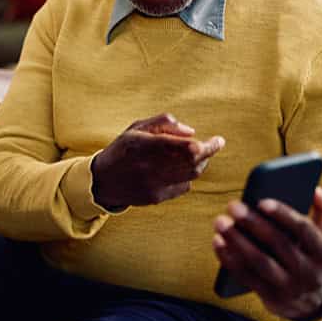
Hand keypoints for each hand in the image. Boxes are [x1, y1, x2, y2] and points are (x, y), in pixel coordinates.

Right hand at [90, 113, 224, 207]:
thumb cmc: (122, 149)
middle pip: (193, 162)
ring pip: (191, 175)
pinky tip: (179, 170)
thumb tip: (191, 131)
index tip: (218, 140)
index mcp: (143, 144)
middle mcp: (149, 165)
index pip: (184, 147)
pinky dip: (187, 177)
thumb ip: (163, 123)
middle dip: (208, 152)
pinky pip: (183, 187)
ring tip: (198, 155)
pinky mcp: (156, 197)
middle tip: (213, 145)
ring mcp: (153, 184)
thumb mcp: (136, 128)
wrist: (103, 180)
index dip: (207, 145)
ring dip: (200, 164)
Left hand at [212, 187, 321, 320]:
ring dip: (237, 241)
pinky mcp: (271, 298)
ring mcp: (290, 288)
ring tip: (220, 221)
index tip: (261, 200)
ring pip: (260, 262)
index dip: (284, 215)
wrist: (316, 304)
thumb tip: (317, 190)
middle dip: (254, 224)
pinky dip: (229, 259)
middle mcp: (311, 274)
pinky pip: (246, 276)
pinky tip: (217, 241)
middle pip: (279, 245)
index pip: (305, 230)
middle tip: (233, 206)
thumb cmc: (315, 256)